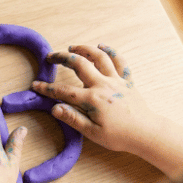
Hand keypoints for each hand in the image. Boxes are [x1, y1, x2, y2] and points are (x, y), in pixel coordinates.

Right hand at [31, 44, 157, 153]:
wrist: (146, 133)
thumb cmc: (119, 136)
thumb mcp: (93, 133)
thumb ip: (73, 118)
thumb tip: (55, 108)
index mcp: (92, 99)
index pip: (64, 91)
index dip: (47, 88)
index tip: (35, 85)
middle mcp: (103, 85)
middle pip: (79, 64)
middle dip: (62, 58)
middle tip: (51, 56)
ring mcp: (116, 81)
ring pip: (99, 57)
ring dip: (84, 49)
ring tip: (73, 47)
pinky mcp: (127, 81)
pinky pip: (120, 61)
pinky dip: (111, 52)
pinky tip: (102, 47)